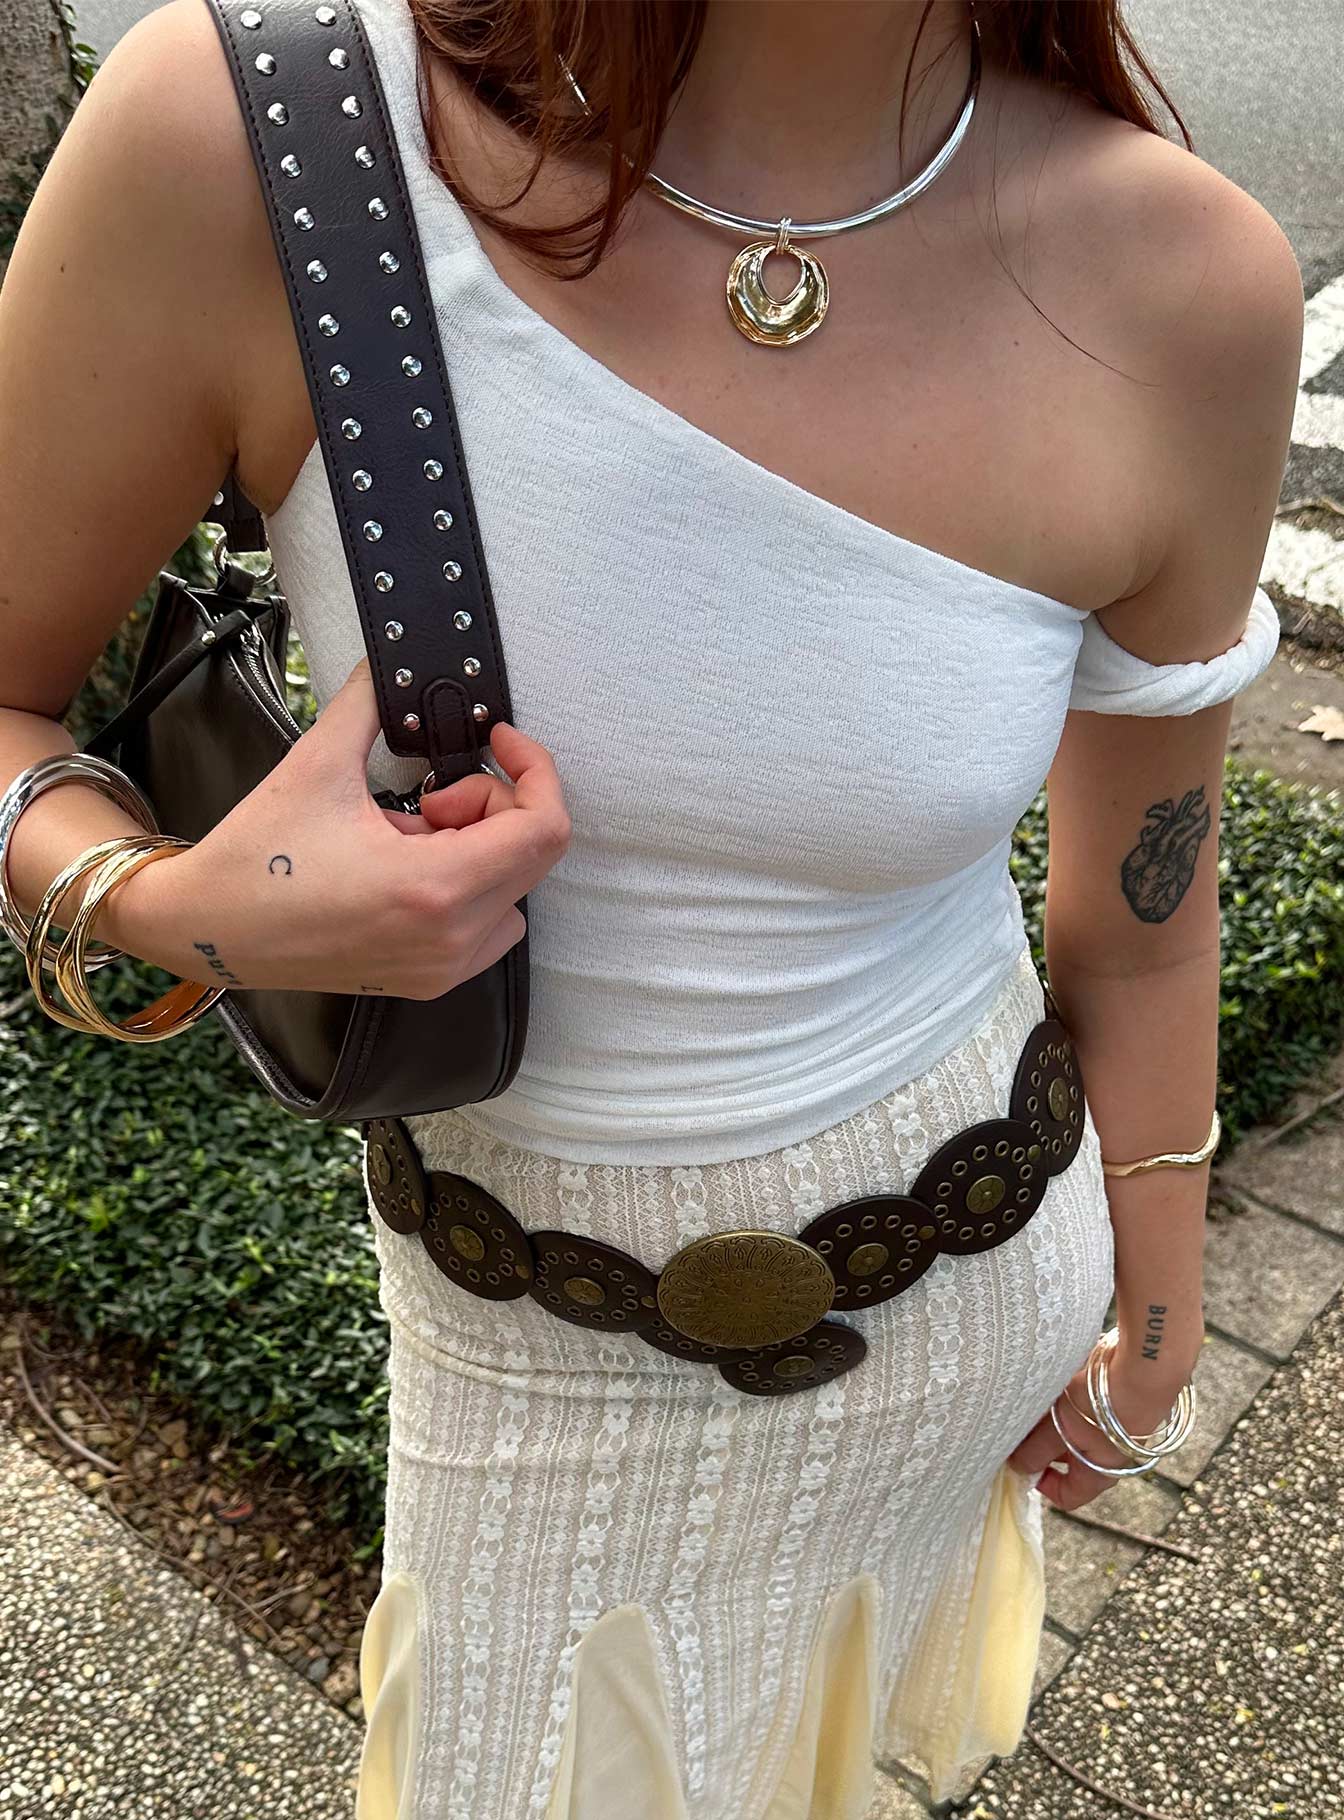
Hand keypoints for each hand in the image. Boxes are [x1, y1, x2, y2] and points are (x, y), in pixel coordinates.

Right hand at [101, 656, 571, 996]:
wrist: (206, 929)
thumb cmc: (255, 857)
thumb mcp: (318, 762)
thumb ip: (371, 704)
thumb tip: (396, 664)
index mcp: (434, 888)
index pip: (544, 829)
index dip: (535, 770)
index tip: (498, 742)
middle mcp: (451, 939)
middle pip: (533, 854)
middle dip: (494, 804)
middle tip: (430, 792)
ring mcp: (443, 968)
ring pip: (513, 888)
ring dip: (478, 846)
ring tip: (407, 832)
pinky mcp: (430, 980)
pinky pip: (488, 924)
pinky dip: (467, 885)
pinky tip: (407, 867)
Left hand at [1005, 1343, 1193, 1511]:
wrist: (1145, 1368)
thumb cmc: (1102, 1407)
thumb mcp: (1059, 1430)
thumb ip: (1036, 1451)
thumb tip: (1018, 1467)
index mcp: (1099, 1473)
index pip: (1068, 1496)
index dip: (1042, 1484)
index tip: (1022, 1464)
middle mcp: (1111, 1454)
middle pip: (1067, 1457)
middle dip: (1041, 1441)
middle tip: (1019, 1422)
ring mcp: (1116, 1426)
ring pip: (1074, 1426)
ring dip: (1053, 1414)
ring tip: (1036, 1396)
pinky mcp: (1118, 1399)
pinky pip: (1085, 1402)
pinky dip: (1068, 1394)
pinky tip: (1057, 1378)